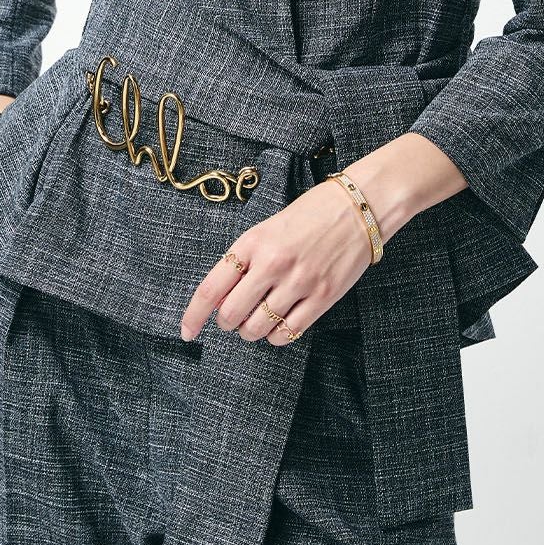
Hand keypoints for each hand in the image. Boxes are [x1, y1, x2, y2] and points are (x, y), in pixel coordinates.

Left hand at [179, 176, 372, 345]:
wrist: (357, 207)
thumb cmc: (310, 215)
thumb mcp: (267, 229)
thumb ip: (245, 260)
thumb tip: (222, 299)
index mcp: (253, 242)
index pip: (211, 288)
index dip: (193, 316)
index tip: (186, 332)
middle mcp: (272, 263)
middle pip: (231, 314)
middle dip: (227, 323)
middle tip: (233, 318)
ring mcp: (299, 282)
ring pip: (257, 328)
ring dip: (251, 331)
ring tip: (257, 320)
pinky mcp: (323, 297)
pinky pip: (288, 333)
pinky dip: (276, 336)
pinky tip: (278, 324)